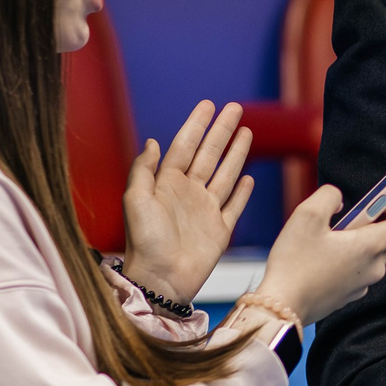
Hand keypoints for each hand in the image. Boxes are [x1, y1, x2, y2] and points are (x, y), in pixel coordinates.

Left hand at [120, 100, 254, 304]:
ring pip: (225, 174)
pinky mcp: (220, 230)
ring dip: (236, 154)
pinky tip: (249, 178)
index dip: (197, 125)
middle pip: (209, 154)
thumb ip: (143, 169)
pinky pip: (234, 206)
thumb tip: (153, 141)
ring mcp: (206, 211)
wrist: (161, 280)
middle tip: (235, 108)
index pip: (185, 146)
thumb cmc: (144, 242)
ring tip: (247, 132)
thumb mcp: (135, 200)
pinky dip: (242, 192)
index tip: (208, 105)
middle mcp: (188, 193)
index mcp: (167, 184)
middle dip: (222, 131)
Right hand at [259, 184, 385, 321]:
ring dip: (357, 239)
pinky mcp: (348, 295)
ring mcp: (362, 284)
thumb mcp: (308, 214)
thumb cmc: (294, 264)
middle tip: (350, 212)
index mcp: (370, 247)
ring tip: (329, 235)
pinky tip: (322, 255)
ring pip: (370, 254)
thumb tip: (338, 198)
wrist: (282, 308)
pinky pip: (356, 270)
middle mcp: (373, 268)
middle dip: (373, 220)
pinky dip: (347, 257)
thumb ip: (329, 196)